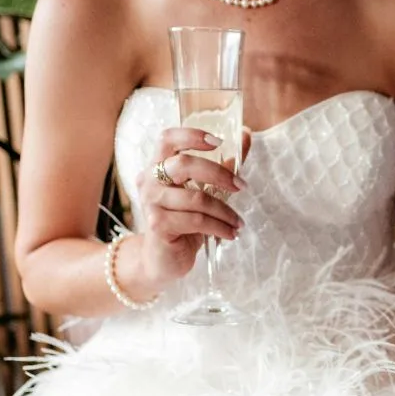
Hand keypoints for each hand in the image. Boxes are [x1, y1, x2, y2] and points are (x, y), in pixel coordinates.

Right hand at [134, 127, 251, 290]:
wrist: (162, 260)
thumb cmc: (183, 222)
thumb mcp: (202, 191)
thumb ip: (222, 165)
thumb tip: (246, 136)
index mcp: (157, 166)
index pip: (168, 139)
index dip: (192, 136)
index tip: (219, 141)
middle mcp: (149, 180)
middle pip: (184, 165)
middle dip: (219, 174)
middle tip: (242, 187)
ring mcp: (151, 202)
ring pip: (196, 198)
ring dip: (225, 211)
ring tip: (238, 222)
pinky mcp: (158, 224)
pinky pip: (196, 220)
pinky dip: (219, 227)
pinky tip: (230, 234)